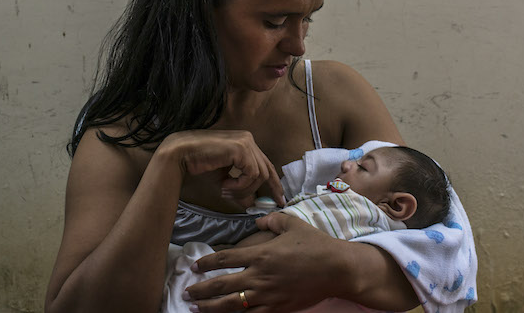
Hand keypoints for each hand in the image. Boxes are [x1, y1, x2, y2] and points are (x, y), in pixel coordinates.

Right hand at [161, 130, 283, 206]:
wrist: (181, 154)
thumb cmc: (199, 165)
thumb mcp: (224, 180)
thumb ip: (240, 189)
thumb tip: (252, 204)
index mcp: (245, 143)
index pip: (266, 164)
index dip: (274, 183)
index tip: (279, 200)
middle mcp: (248, 139)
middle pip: (266, 171)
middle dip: (257, 191)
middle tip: (244, 204)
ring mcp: (246, 142)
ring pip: (259, 175)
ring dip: (243, 189)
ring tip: (225, 192)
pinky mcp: (242, 148)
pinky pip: (251, 174)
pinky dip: (239, 185)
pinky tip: (224, 185)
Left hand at [184, 213, 345, 312]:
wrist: (336, 269)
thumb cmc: (315, 244)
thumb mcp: (292, 224)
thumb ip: (272, 220)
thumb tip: (258, 218)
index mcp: (260, 254)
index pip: (225, 259)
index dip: (207, 262)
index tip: (195, 266)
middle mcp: (259, 276)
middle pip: (222, 285)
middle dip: (201, 290)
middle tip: (187, 292)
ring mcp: (267, 295)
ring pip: (232, 305)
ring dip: (211, 308)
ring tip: (197, 309)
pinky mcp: (277, 308)